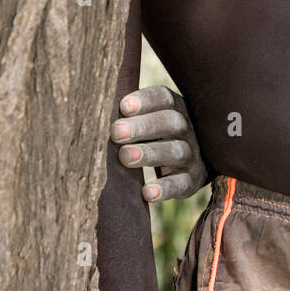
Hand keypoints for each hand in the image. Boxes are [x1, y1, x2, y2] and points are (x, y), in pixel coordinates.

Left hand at [110, 85, 209, 202]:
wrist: (190, 162)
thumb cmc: (156, 135)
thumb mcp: (148, 118)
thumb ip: (128, 112)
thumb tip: (97, 102)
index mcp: (175, 107)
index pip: (164, 98)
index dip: (145, 101)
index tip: (123, 107)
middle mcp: (187, 129)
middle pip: (170, 122)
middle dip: (143, 126)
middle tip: (116, 132)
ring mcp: (192, 155)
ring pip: (177, 152)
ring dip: (151, 154)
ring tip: (125, 157)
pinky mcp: (192, 180)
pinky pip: (181, 184)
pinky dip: (165, 188)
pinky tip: (147, 192)